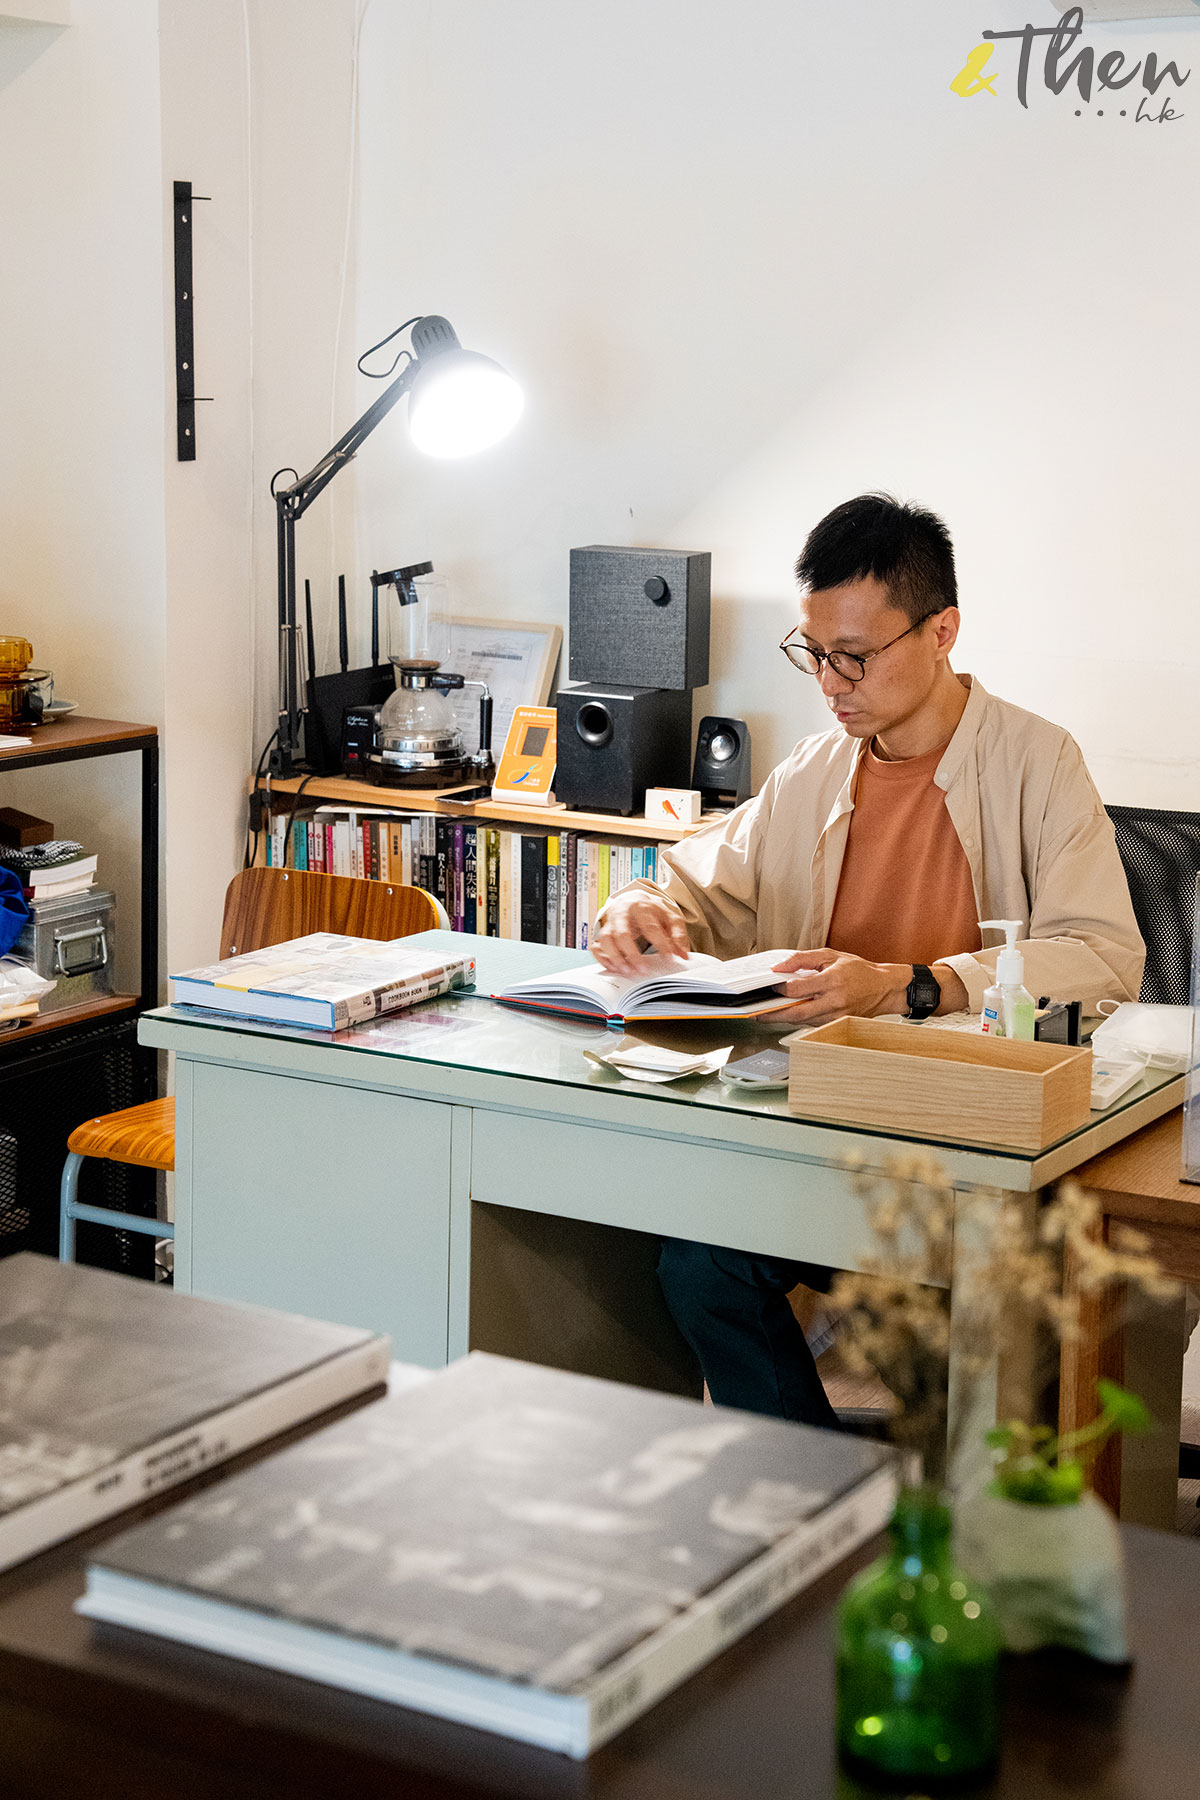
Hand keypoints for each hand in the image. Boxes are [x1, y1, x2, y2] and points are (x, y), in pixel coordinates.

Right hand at [593, 891, 689, 976]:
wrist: (632, 900)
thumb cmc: (652, 911)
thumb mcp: (669, 917)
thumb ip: (678, 934)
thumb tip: (683, 955)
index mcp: (641, 907)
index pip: (650, 927)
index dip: (660, 943)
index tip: (668, 957)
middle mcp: (622, 914)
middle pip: (623, 934)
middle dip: (632, 954)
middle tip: (643, 970)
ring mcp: (610, 924)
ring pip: (606, 940)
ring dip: (615, 957)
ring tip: (627, 971)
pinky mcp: (602, 932)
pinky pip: (596, 946)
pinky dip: (602, 958)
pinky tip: (613, 968)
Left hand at [769, 948, 910, 1026]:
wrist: (884, 988)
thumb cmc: (858, 970)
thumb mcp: (831, 955)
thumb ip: (803, 959)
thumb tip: (779, 967)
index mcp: (832, 981)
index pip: (797, 989)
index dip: (779, 989)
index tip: (768, 986)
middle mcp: (834, 1001)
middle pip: (796, 1013)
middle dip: (773, 1015)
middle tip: (757, 1013)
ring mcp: (837, 1016)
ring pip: (803, 1022)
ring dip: (784, 1018)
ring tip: (768, 1013)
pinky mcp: (838, 1024)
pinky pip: (813, 1024)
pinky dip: (800, 1020)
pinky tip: (790, 1014)